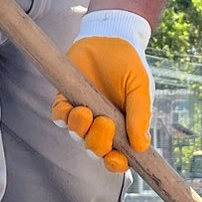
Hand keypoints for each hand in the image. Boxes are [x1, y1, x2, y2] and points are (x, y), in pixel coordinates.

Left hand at [52, 10, 152, 172]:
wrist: (110, 38)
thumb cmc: (130, 65)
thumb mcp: (141, 88)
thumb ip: (141, 115)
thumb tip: (141, 146)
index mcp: (124, 129)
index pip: (119, 157)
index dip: (116, 164)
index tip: (117, 159)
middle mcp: (102, 126)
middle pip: (96, 151)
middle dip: (98, 143)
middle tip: (105, 122)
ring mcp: (83, 114)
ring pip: (77, 136)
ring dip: (80, 130)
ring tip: (85, 111)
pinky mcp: (66, 100)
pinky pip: (59, 117)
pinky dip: (62, 116)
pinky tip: (70, 108)